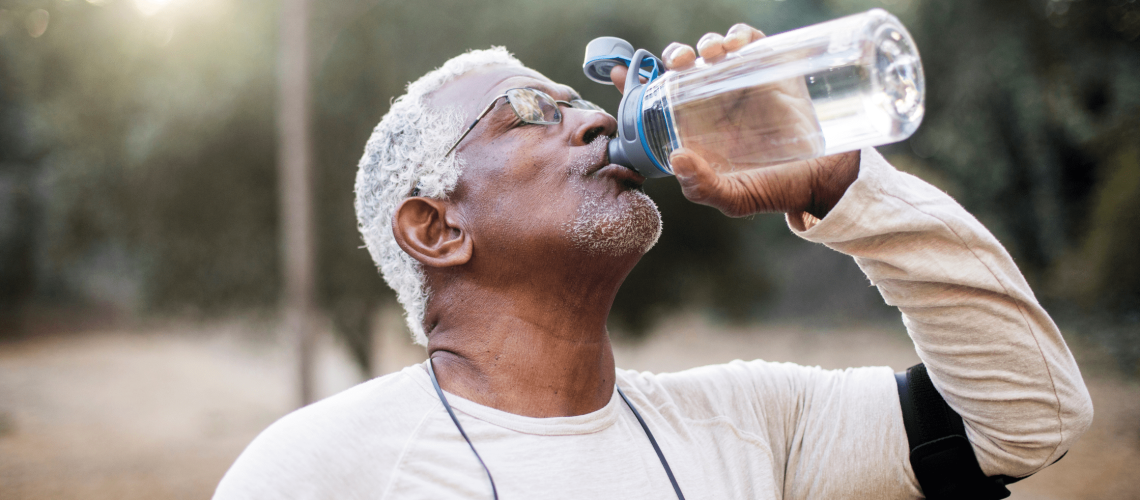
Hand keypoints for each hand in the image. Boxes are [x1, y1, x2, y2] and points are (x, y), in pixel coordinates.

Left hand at [609, 24, 859, 220]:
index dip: (634, 83)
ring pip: (713, 50)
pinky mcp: (772, 70)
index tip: (618, 74)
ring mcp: (742, 83)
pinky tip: (736, 45)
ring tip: (710, 55)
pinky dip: (740, 35)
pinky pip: (751, 42)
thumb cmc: (775, 189)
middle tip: (680, 63)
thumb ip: (702, 187)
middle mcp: (714, 102)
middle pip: (683, 66)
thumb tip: (677, 158)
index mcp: (695, 127)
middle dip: (675, 55)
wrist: (824, 180)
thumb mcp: (734, 198)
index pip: (657, 100)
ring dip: (705, 44)